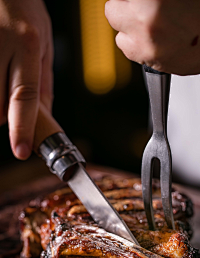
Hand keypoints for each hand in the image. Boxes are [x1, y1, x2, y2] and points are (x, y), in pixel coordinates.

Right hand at [0, 0, 52, 158]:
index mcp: (27, 44)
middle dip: (6, 114)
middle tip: (10, 96)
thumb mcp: (44, 42)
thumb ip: (44, 81)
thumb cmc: (23, 6)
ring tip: (3, 75)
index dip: (22, 128)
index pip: (24, 96)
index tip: (20, 150)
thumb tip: (45, 116)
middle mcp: (0, 44)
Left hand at [105, 0, 199, 74]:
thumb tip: (136, 0)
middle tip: (141, 7)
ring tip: (152, 25)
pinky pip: (138, 57)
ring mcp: (150, 50)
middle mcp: (146, 28)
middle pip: (113, 15)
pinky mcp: (158, 66)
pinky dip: (143, 48)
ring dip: (131, 32)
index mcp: (149, 3)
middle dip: (125, 10)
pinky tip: (160, 39)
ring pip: (122, 40)